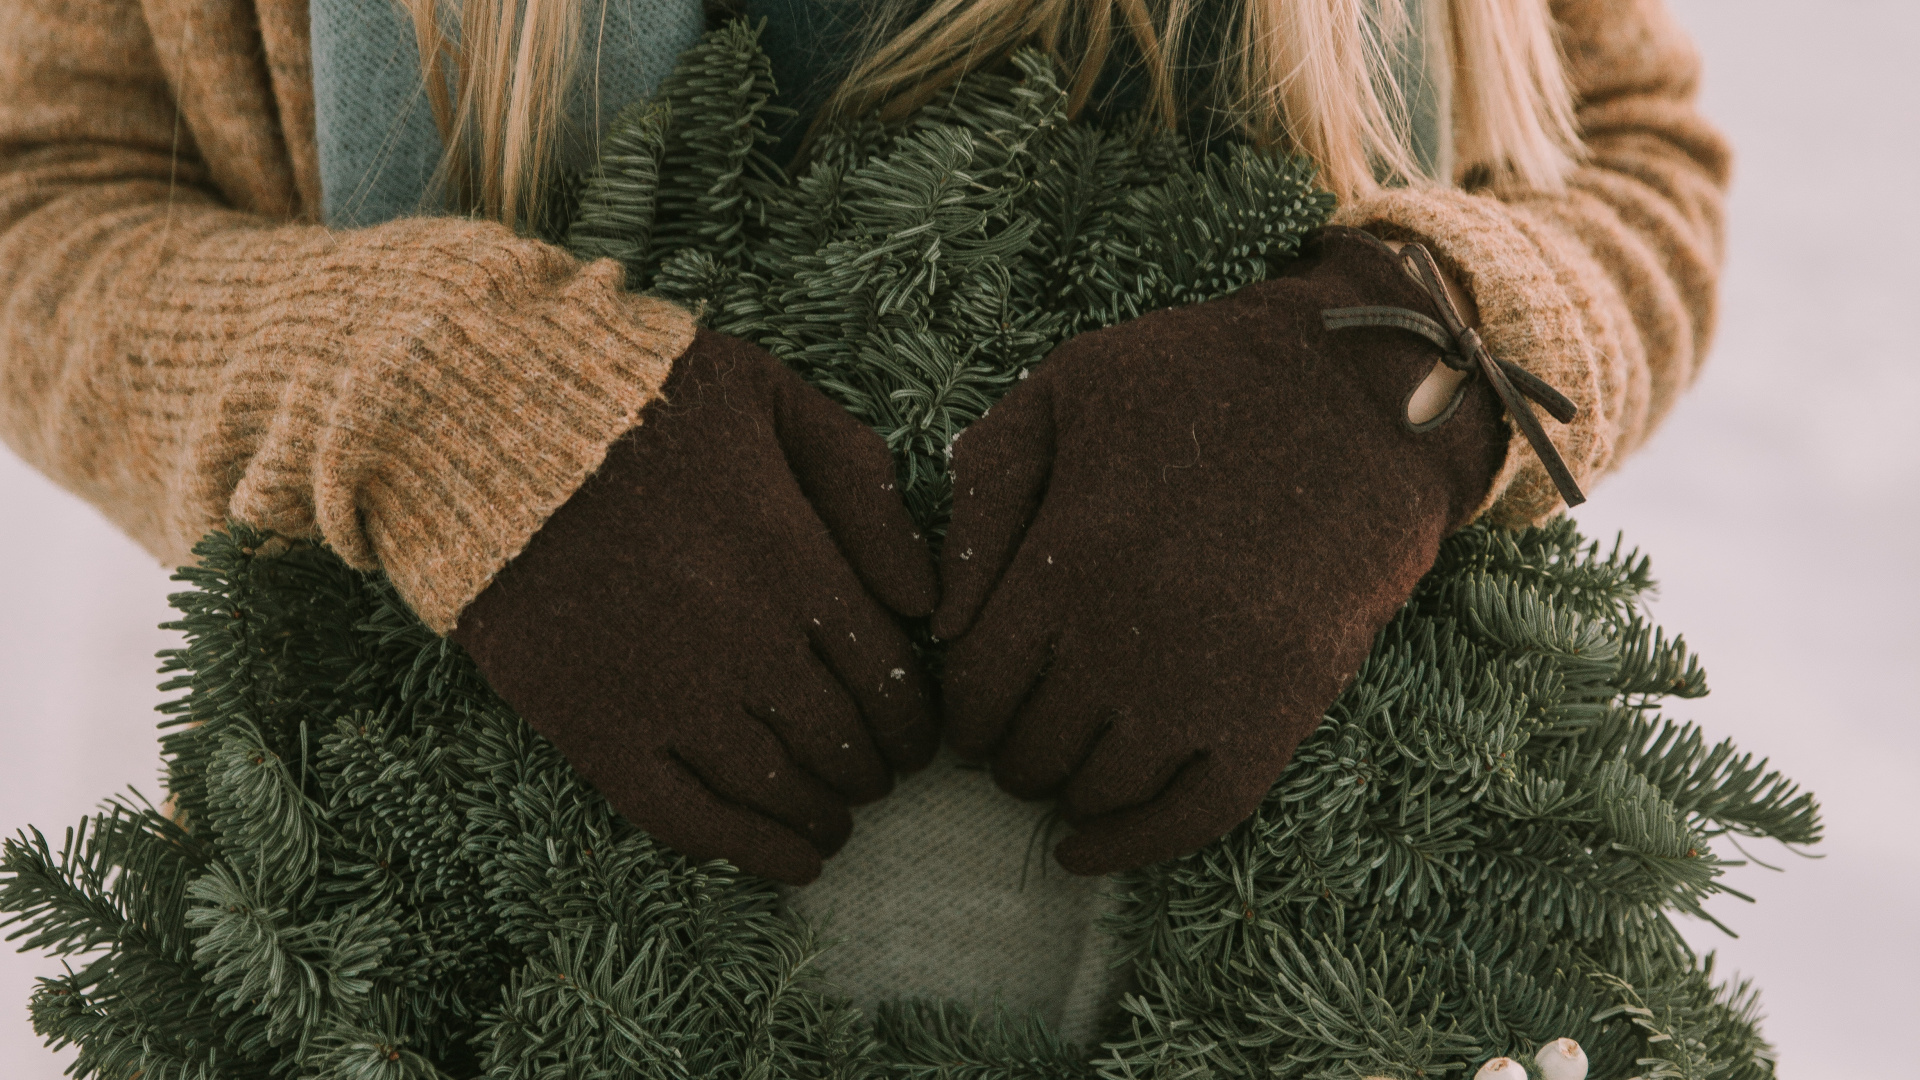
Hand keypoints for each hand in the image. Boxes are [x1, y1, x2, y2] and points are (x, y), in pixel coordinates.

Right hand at [454, 330, 936, 883]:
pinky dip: (749, 851)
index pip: (892, 676)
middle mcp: (744, 639)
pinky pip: (686, 817)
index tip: (918, 736)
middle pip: (844, 740)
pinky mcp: (595, 728)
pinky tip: (789, 862)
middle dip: (875, 770)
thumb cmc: (639, 398)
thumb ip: (864, 487)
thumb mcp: (773, 398)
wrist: (482, 425)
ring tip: (836, 820)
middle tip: (877, 776)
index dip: (917, 722)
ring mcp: (668, 692)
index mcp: (795, 559)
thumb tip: (927, 595)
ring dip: (824, 815)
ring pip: (778, 789)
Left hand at [932, 227, 1508, 874]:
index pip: (976, 691)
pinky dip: (1137, 845)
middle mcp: (1132, 634)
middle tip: (1016, 740)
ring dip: (1067, 793)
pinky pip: (1198, 814)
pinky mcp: (1283, 707)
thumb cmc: (1199, 380)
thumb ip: (982, 493)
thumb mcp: (1064, 389)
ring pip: (1102, 788)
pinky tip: (1093, 847)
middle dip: (1009, 755)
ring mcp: (1211, 680)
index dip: (962, 714)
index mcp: (1070, 556)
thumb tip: (939, 621)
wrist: (1366, 394)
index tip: (972, 712)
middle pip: (1030, 749)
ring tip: (1061, 771)